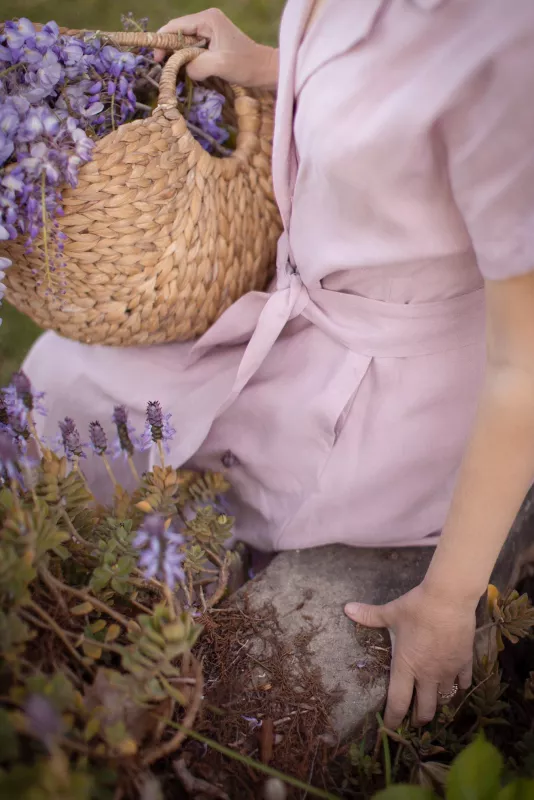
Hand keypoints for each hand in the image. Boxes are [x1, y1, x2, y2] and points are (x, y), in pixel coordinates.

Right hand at [154, 8, 277, 87]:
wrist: (265, 69)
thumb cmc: (246, 65)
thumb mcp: (220, 65)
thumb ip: (197, 65)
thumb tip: (183, 70)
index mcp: (207, 19)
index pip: (176, 26)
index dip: (162, 41)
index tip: (156, 59)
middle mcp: (207, 21)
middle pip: (178, 33)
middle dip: (169, 49)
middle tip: (162, 68)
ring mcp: (210, 31)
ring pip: (185, 42)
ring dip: (178, 56)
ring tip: (173, 71)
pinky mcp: (213, 42)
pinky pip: (193, 49)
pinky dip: (188, 59)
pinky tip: (186, 70)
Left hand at [345, 582, 475, 727]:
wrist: (449, 598)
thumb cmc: (416, 607)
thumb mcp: (391, 613)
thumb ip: (369, 616)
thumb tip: (346, 608)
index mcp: (406, 666)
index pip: (398, 702)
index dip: (393, 719)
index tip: (390, 727)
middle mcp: (428, 675)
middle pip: (425, 710)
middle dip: (419, 718)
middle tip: (415, 719)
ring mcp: (448, 670)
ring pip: (445, 698)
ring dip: (438, 702)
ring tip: (433, 701)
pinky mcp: (464, 662)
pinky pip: (464, 682)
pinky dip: (459, 685)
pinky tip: (456, 683)